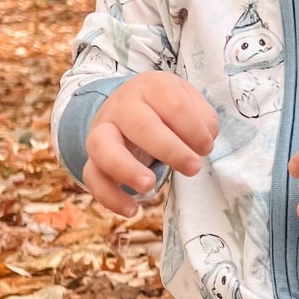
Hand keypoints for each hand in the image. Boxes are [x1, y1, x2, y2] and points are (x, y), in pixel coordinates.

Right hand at [82, 72, 217, 216]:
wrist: (129, 106)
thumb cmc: (166, 108)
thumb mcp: (188, 102)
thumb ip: (202, 119)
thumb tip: (203, 142)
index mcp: (150, 87)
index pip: (173, 104)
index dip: (194, 128)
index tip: (206, 146)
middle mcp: (122, 106)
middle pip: (139, 124)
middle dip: (170, 149)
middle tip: (193, 167)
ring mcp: (102, 131)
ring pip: (102, 147)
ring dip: (126, 168)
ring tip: (150, 185)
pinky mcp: (93, 159)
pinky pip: (92, 178)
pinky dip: (109, 197)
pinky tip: (132, 211)